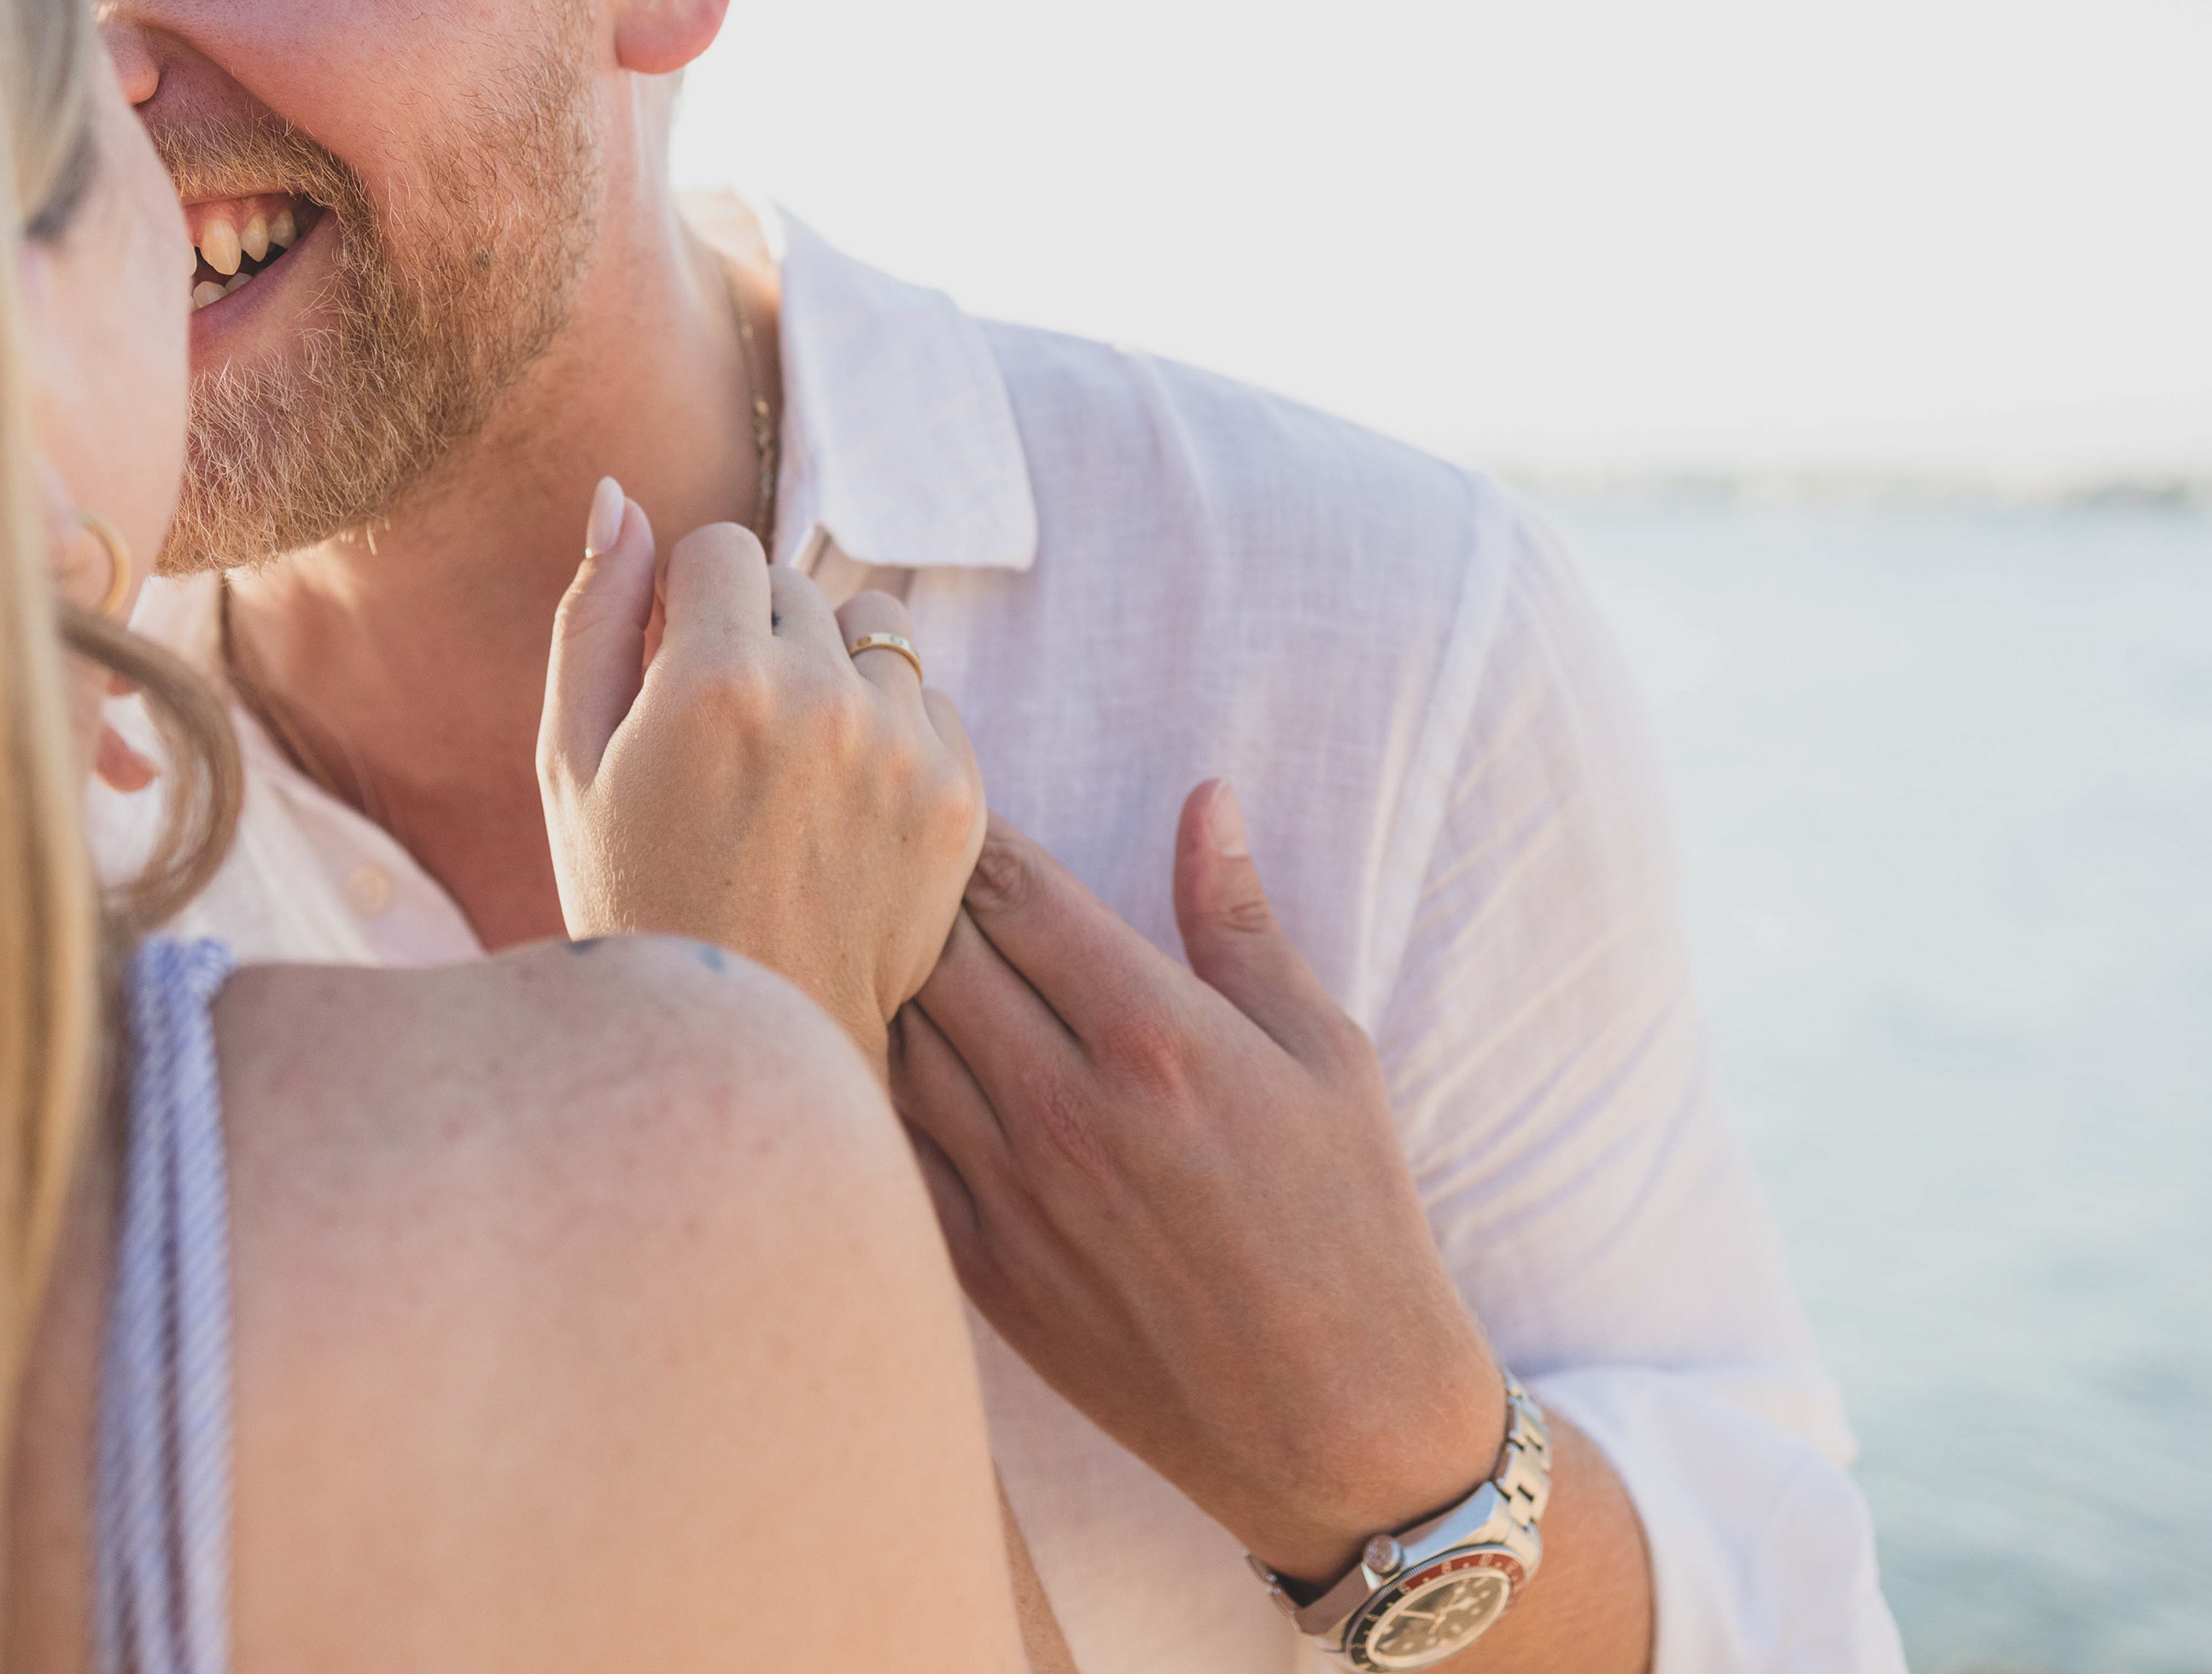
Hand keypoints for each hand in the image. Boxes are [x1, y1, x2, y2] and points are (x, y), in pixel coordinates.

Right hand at [540, 480, 985, 1062]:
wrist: (750, 1043)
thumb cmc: (635, 903)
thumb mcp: (570, 767)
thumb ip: (592, 618)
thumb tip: (617, 496)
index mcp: (711, 682)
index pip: (721, 547)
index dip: (686, 609)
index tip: (674, 681)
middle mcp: (821, 700)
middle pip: (795, 584)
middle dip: (754, 636)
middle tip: (723, 747)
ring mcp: (903, 749)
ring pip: (874, 631)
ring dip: (832, 670)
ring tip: (789, 768)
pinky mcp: (960, 796)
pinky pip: (928, 700)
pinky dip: (888, 733)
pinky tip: (841, 811)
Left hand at [892, 784, 1503, 1582]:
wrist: (1338, 1421)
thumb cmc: (1352, 1221)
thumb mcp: (1326, 1051)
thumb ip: (1240, 921)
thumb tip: (1206, 798)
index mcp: (1156, 1035)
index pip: (1016, 889)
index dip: (971, 827)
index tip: (948, 790)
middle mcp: (1066, 1105)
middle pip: (933, 950)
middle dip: (907, 886)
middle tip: (885, 842)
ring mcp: (1011, 1192)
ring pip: (893, 1038)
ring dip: (875, 974)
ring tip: (859, 925)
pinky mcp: (980, 1267)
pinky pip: (887, 1142)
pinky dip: (867, 1080)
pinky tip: (862, 1042)